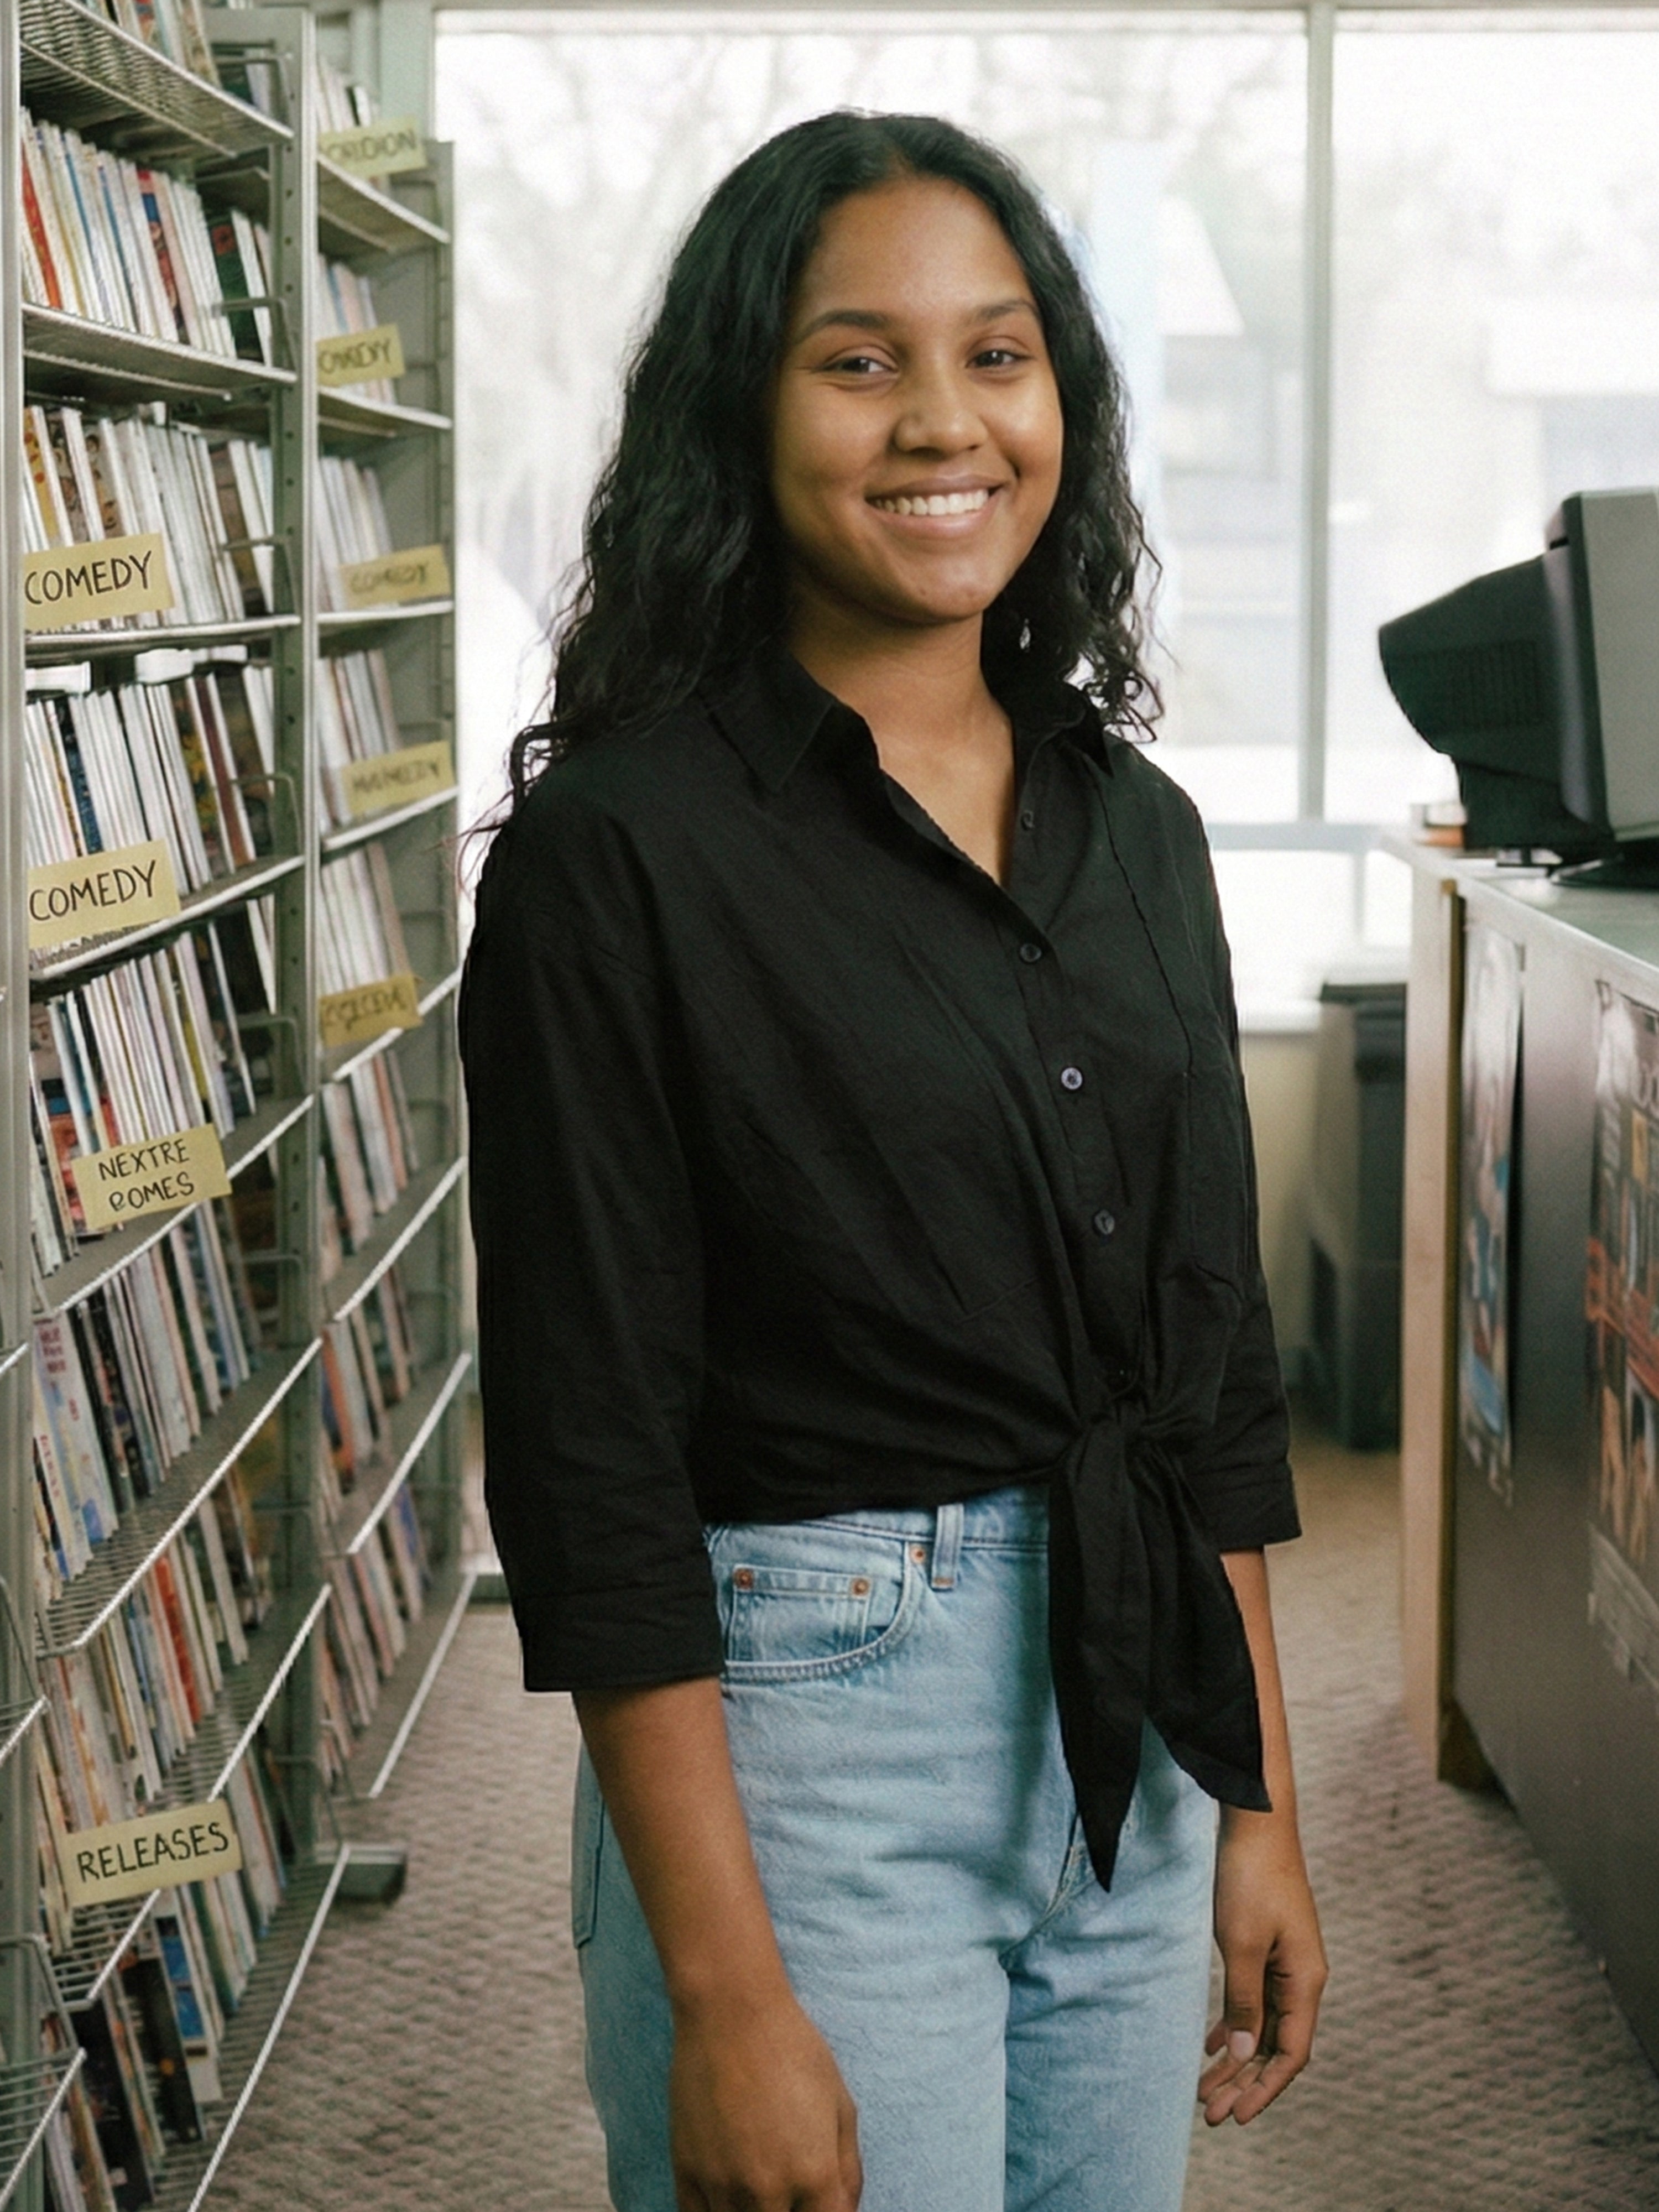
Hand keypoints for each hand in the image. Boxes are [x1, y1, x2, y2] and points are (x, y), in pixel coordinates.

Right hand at [670, 1989, 861, 2210]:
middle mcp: (769, 2192)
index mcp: (815, 2175)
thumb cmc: (792, 2050)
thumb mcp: (840, 2104)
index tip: (817, 2203)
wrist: (731, 2012)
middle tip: (788, 2192)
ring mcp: (724, 2186)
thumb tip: (844, 2210)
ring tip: (759, 2190)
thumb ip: (848, 2169)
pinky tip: (727, 2199)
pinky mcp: (687, 2173)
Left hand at [1198, 1811, 1326, 2126]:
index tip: (1236, 2117)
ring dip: (1237, 2057)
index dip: (1265, 2089)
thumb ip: (1243, 1999)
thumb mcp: (1240, 1943)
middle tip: (1210, 2113)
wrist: (1256, 1821)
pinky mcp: (1268, 1947)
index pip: (1291, 2054)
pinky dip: (1235, 2023)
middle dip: (1245, 2082)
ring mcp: (1286, 1963)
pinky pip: (1255, 1999)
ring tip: (1205, 2089)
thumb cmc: (1250, 1879)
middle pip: (1276, 2045)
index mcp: (1306, 1981)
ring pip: (1263, 2025)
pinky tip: (1213, 2042)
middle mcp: (1302, 1978)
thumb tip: (1245, 2052)